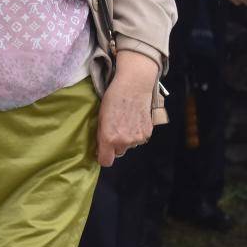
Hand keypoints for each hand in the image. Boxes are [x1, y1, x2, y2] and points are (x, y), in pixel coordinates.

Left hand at [96, 52, 158, 166]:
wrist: (134, 86)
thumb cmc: (113, 98)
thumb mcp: (101, 117)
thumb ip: (101, 135)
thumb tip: (100, 148)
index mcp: (109, 138)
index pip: (106, 161)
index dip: (103, 156)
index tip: (102, 150)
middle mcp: (124, 141)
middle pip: (118, 152)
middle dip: (115, 144)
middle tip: (114, 129)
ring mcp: (137, 138)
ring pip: (129, 145)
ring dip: (126, 138)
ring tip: (125, 121)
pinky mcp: (147, 133)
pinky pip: (139, 139)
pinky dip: (136, 133)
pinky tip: (134, 120)